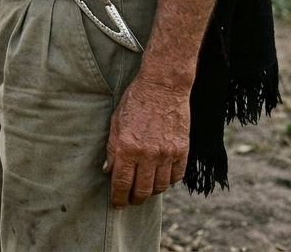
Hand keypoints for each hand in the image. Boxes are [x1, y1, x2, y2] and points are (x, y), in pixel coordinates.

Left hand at [104, 74, 189, 207]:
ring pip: (160, 187)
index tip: (116, 204)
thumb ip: (112, 148)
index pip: (122, 183)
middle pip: (142, 191)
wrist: (163, 86)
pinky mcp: (182, 151)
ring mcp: (167, 154)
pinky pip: (176, 177)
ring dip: (151, 191)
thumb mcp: (116, 122)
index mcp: (127, 147)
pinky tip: (161, 176)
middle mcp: (148, 154)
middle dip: (134, 199)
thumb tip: (108, 170)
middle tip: (130, 200)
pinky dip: (168, 181)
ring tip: (145, 188)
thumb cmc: (136, 101)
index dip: (118, 198)